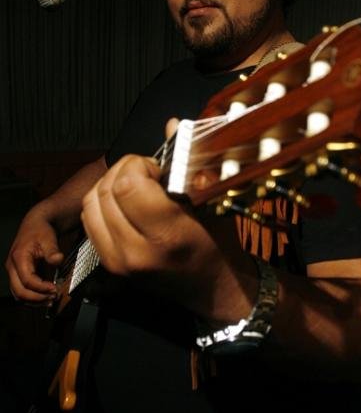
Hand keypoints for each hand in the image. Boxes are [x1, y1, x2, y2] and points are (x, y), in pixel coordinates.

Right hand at [5, 213, 62, 302]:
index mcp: (19, 258)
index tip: (54, 289)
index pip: (27, 280)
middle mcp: (13, 267)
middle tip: (53, 298)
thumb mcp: (48, 237)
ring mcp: (14, 272)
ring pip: (19, 294)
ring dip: (34, 301)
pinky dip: (33, 297)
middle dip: (37, 298)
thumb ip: (52, 251)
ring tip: (50, 300)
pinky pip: (22, 291)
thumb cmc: (40, 230)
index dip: (41, 288)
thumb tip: (57, 260)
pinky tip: (45, 297)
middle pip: (20, 291)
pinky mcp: (19, 274)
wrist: (36, 224)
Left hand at [81, 153, 257, 320]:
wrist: (212, 288)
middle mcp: (136, 251)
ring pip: (92, 204)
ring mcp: (119, 262)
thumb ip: (187, 162)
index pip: (128, 184)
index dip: (139, 164)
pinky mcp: (110, 265)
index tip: (158, 169)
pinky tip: (124, 203)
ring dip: (110, 185)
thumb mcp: (211, 201)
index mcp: (167, 235)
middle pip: (105, 191)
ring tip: (135, 187)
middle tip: (148, 175)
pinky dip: (102, 204)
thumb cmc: (218, 243)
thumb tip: (172, 124)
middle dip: (124, 170)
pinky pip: (91, 221)